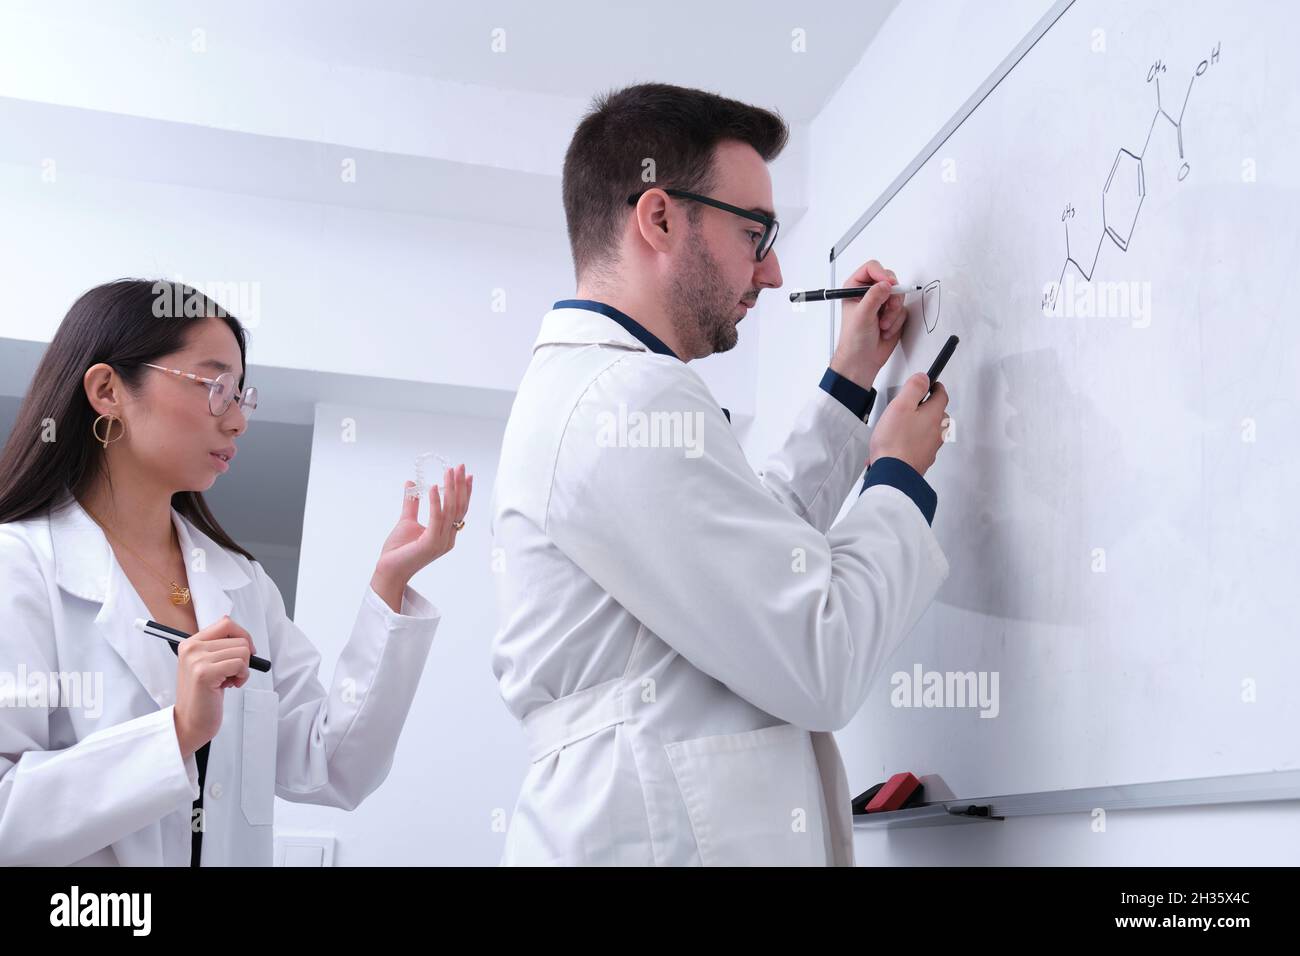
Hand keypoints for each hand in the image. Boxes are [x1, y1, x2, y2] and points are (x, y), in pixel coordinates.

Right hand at [173, 615, 254, 758]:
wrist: (191, 722)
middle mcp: (191, 647)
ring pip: (243, 651)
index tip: (246, 652)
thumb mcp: (209, 664)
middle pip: (239, 639)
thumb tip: (244, 636)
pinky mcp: (204, 673)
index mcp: (191, 642)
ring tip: (228, 681)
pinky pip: (240, 664)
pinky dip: (242, 677)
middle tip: (230, 675)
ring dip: (243, 669)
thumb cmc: (205, 695)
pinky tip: (229, 686)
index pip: (226, 623)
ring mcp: (196, 659)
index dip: (243, 636)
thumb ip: (220, 647)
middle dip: (243, 658)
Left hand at [371, 464, 472, 610]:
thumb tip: (411, 483)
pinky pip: (436, 519)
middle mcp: (448, 538)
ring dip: (451, 489)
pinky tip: (434, 487)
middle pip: (459, 508)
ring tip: (449, 472)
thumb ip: (411, 503)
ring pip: (451, 511)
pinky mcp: (431, 544)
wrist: (388, 570)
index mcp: (446, 534)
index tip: (465, 474)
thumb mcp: (407, 521)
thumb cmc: (398, 550)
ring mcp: (441, 542)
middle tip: (461, 466)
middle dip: (461, 485)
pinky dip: (436, 502)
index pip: (460, 510)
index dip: (464, 491)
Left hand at [830, 258, 907, 388]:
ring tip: (882, 324)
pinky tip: (885, 330)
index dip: (881, 274)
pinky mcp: (892, 314)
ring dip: (893, 312)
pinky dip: (896, 321)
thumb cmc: (853, 340)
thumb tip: (886, 284)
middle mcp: (869, 293)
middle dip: (891, 296)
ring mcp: (882, 303)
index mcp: (854, 288)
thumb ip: (874, 297)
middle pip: (889, 279)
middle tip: (886, 308)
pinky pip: (903, 310)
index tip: (888, 285)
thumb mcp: (861, 315)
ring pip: (898, 295)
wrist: (862, 360)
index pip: (871, 268)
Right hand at [867, 373, 949, 475]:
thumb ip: (914, 387)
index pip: (942, 395)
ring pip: (930, 430)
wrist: (893, 473)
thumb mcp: (901, 405)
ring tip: (901, 425)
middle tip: (915, 403)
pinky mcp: (922, 459)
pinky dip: (912, 441)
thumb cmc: (895, 442)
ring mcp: (931, 447)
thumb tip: (924, 378)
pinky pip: (920, 445)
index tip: (931, 383)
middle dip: (928, 407)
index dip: (935, 386)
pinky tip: (896, 443)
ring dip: (919, 425)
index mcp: (935, 415)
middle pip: (938, 414)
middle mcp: (937, 431)